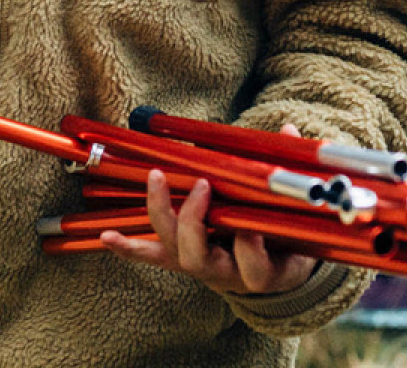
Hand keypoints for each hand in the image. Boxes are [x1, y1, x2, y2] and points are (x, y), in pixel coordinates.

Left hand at [100, 124, 316, 295]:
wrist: (275, 274)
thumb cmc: (288, 240)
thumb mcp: (299, 217)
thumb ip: (294, 173)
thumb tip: (290, 132)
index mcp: (264, 270)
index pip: (255, 266)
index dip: (250, 248)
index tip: (252, 226)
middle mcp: (226, 274)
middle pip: (201, 257)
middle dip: (196, 220)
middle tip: (203, 186)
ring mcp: (200, 268)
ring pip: (174, 250)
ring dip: (162, 214)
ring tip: (157, 179)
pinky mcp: (180, 260)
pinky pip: (152, 256)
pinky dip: (129, 248)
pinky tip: (107, 238)